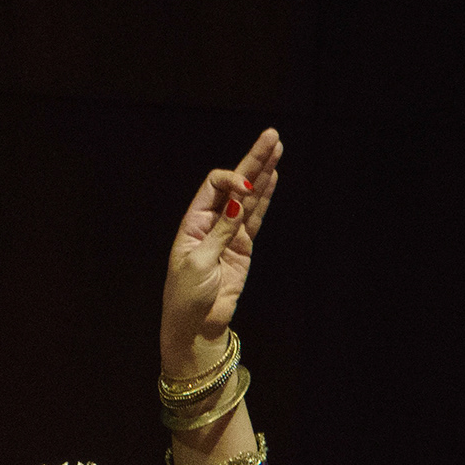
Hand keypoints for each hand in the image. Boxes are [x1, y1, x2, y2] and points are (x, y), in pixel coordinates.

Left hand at [161, 127, 281, 370]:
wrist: (196, 328)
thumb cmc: (186, 298)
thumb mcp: (199, 263)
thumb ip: (221, 232)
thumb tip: (238, 203)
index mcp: (192, 223)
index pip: (213, 186)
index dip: (230, 182)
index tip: (243, 191)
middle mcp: (211, 223)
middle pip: (235, 185)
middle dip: (252, 161)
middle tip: (271, 136)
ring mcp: (229, 234)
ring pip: (250, 198)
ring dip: (263, 173)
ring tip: (277, 147)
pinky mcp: (243, 248)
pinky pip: (256, 218)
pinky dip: (265, 197)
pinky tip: (273, 176)